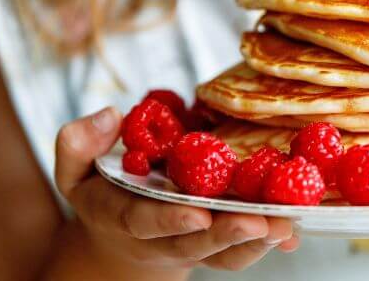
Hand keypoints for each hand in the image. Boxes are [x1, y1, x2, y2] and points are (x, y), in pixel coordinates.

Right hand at [54, 107, 299, 272]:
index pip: (145, 222)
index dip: (171, 220)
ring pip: (226, 254)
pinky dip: (270, 243)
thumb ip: (79, 143)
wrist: (118, 237)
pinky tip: (294, 232)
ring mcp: (192, 245)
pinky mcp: (217, 245)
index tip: (196, 214)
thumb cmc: (102, 190)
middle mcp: (161, 239)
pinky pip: (243, 250)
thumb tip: (110, 115)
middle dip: (228, 234)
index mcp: (122, 217)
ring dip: (258, 241)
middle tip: (260, 222)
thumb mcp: (74, 167)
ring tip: (286, 225)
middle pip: (196, 245)